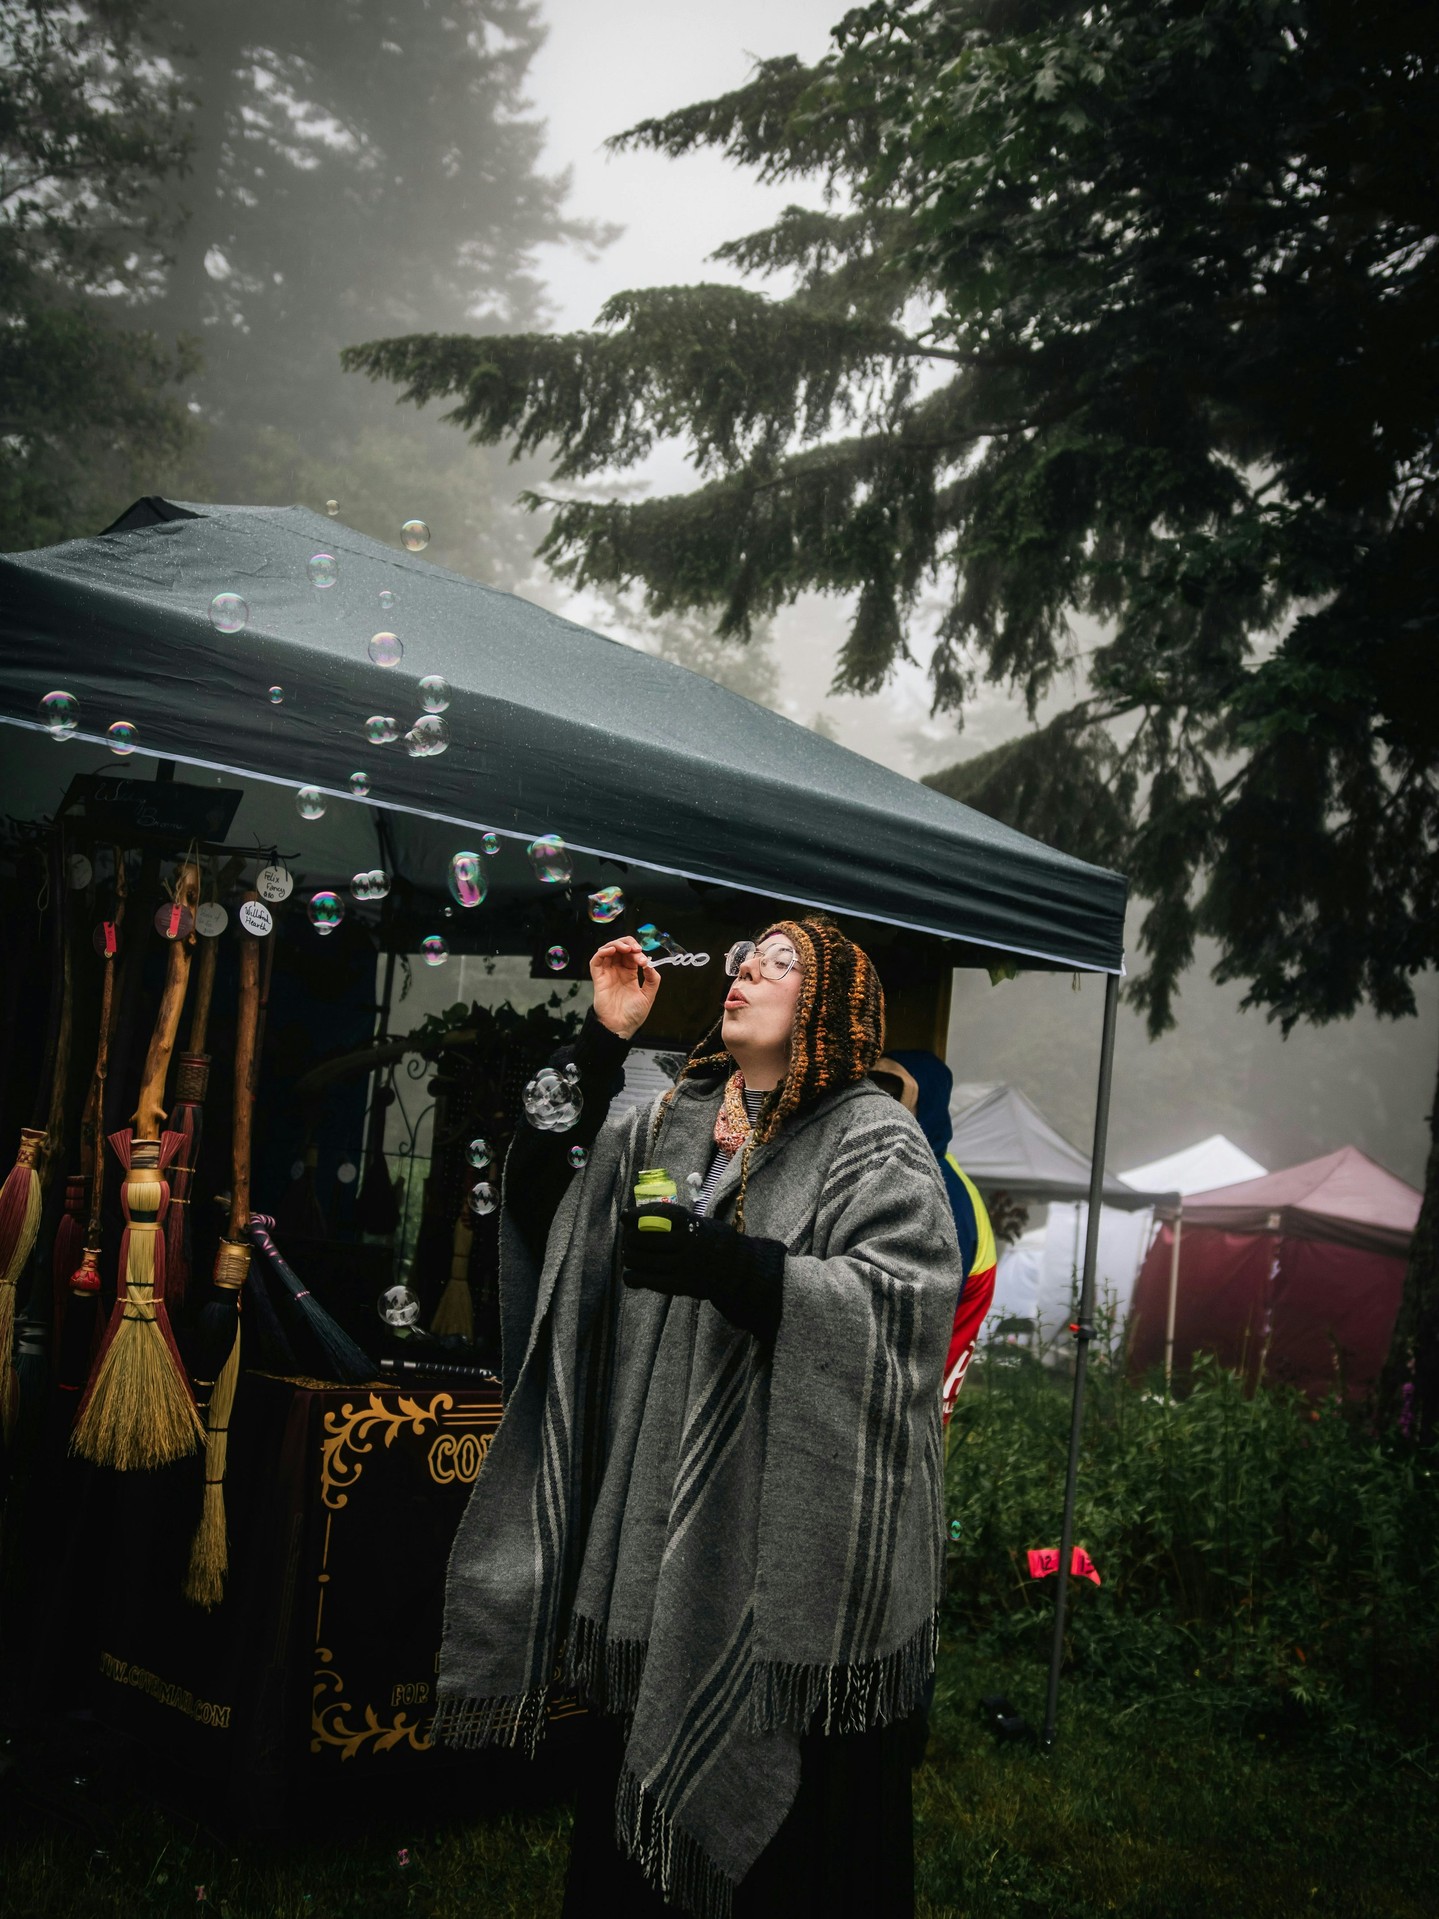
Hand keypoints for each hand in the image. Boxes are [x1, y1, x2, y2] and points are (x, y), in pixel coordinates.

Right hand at [591, 936, 659, 1040]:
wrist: (621, 1027)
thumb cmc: (633, 1015)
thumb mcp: (648, 995)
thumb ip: (653, 979)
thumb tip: (651, 964)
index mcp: (629, 974)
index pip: (631, 954)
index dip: (638, 952)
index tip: (644, 961)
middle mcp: (617, 971)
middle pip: (620, 948)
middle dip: (629, 944)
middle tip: (636, 949)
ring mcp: (607, 973)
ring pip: (607, 949)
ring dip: (617, 944)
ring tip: (626, 948)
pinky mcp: (598, 978)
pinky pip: (596, 960)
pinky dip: (603, 951)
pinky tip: (612, 950)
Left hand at [619, 1205, 786, 1344]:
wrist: (736, 1268)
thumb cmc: (709, 1241)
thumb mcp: (697, 1223)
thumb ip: (670, 1221)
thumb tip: (629, 1219)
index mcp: (691, 1223)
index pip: (657, 1214)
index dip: (636, 1215)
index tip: (625, 1217)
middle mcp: (688, 1242)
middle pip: (642, 1238)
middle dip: (630, 1238)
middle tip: (630, 1241)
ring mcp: (684, 1265)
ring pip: (640, 1259)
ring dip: (630, 1257)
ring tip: (631, 1257)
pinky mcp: (681, 1285)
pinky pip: (645, 1279)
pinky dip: (633, 1277)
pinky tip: (632, 1275)